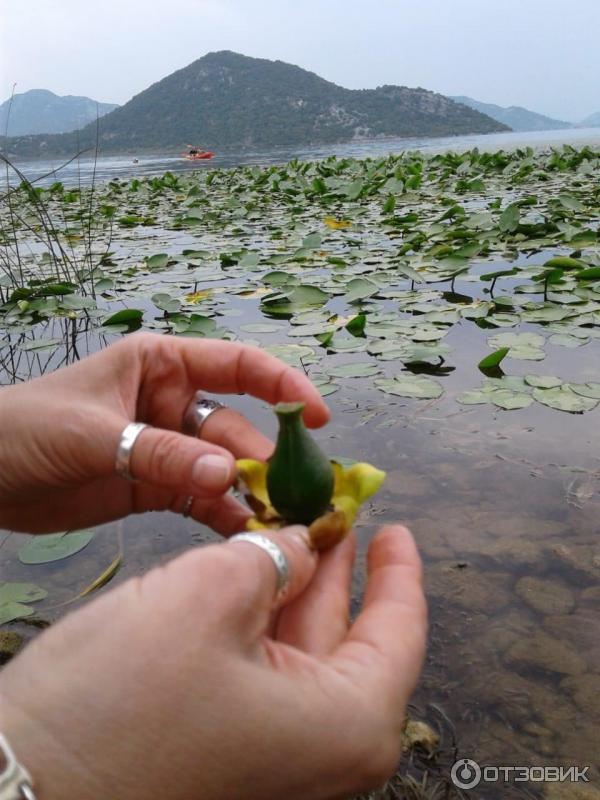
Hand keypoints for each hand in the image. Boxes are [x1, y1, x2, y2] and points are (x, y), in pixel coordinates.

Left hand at [0, 333, 328, 532]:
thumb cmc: (25, 429)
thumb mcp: (93, 433)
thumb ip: (160, 453)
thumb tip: (229, 474)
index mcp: (163, 365)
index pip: (237, 366)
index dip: (283, 385)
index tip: (317, 417)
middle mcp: (174, 403)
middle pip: (236, 428)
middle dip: (266, 461)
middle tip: (296, 498)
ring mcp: (167, 448)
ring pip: (223, 469)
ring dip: (249, 494)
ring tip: (279, 525)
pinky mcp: (155, 487)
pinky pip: (201, 500)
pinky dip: (222, 516)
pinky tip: (244, 538)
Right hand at [0, 524, 425, 799]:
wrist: (24, 783)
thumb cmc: (127, 691)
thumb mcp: (211, 594)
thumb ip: (272, 557)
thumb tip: (298, 545)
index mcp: (347, 721)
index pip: (399, 631)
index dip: (398, 571)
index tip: (394, 526)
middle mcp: (321, 749)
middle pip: (348, 637)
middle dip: (335, 566)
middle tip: (330, 508)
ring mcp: (272, 754)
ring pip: (301, 651)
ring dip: (295, 585)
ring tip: (292, 526)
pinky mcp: (227, 748)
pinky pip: (263, 671)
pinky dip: (261, 617)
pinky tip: (250, 572)